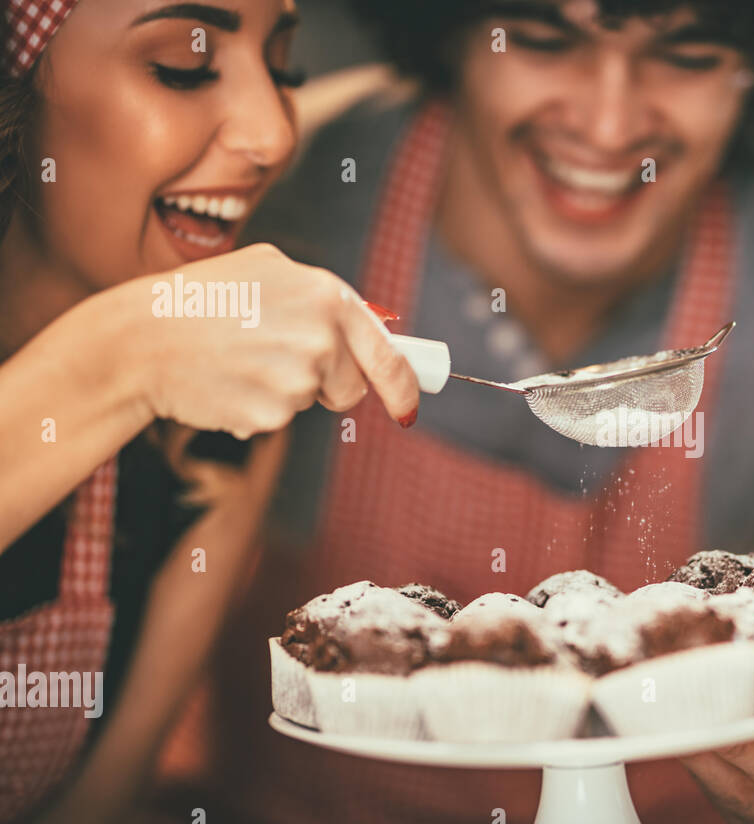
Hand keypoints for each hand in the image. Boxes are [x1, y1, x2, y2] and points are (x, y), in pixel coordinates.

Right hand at [112, 243, 418, 437]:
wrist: (141, 339)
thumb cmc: (201, 301)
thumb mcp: (268, 271)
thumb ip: (323, 299)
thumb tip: (376, 328)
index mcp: (327, 296)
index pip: (388, 355)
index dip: (404, 386)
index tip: (408, 405)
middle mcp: (321, 337)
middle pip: (352, 387)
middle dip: (327, 384)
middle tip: (276, 360)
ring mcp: (298, 377)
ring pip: (312, 401)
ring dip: (285, 390)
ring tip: (241, 360)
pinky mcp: (274, 413)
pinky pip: (281, 419)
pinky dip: (258, 407)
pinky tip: (228, 382)